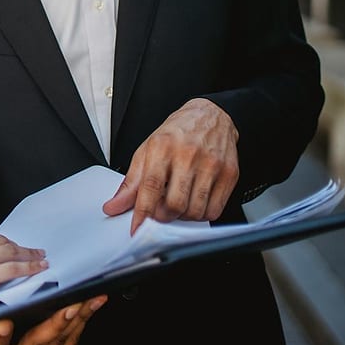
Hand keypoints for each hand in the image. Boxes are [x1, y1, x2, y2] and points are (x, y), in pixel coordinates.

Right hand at [0, 226, 45, 318]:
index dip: (2, 243)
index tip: (10, 247)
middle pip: (2, 242)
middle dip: (19, 247)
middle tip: (32, 251)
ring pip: (11, 252)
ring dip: (28, 255)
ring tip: (39, 258)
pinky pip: (14, 269)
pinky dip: (29, 268)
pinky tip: (38, 268)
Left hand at [102, 98, 239, 233]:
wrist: (210, 116)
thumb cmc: (176, 134)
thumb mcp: (147, 151)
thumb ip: (130, 182)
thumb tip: (114, 206)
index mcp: (162, 148)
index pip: (150, 186)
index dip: (142, 212)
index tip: (137, 228)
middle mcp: (188, 155)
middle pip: (175, 203)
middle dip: (164, 216)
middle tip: (160, 212)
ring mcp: (211, 165)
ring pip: (195, 210)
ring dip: (183, 217)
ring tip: (178, 205)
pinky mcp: (229, 174)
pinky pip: (215, 209)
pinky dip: (202, 215)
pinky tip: (195, 203)